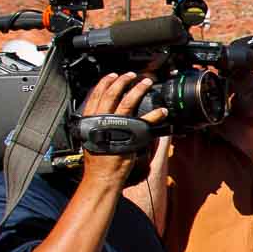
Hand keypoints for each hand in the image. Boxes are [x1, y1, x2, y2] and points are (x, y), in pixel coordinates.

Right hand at [79, 72, 167, 190]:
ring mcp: (116, 126)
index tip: (114, 75)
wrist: (103, 176)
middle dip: (124, 81)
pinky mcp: (130, 135)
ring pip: (128, 101)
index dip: (105, 82)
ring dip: (139, 89)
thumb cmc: (99, 160)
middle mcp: (102, 120)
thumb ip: (97, 123)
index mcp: (90, 119)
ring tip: (146, 83)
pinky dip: (155, 115)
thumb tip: (104, 112)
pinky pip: (145, 121)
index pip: (96, 95)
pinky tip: (162, 111)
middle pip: (113, 94)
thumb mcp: (91, 137)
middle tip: (133, 75)